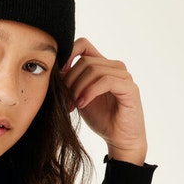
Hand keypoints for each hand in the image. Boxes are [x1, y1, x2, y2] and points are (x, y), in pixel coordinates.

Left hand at [62, 38, 147, 165]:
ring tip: (73, 105)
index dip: (68, 54)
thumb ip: (70, 83)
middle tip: (64, 100)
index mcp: (102, 65)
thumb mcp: (79, 97)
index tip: (59, 75)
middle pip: (84, 61)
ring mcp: (124, 76)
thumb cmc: (101, 118)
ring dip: (78, 88)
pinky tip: (82, 104)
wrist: (119, 138)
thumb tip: (54, 71)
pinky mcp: (129, 88)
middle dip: (70, 81)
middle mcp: (115, 67)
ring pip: (94, 69)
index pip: (83, 44)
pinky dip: (90, 92)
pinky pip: (105, 81)